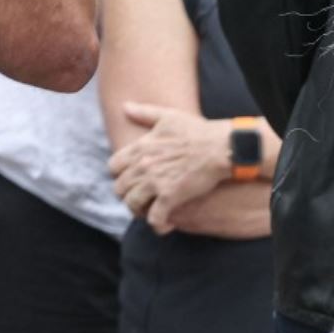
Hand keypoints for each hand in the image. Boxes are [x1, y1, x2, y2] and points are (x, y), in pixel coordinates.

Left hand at [108, 103, 230, 232]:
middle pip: (119, 189)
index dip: (119, 176)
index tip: (131, 180)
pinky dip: (157, 225)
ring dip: (139, 212)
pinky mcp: (170, 197)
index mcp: (140, 147)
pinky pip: (154, 218)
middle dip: (128, 196)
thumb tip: (125, 106)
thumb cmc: (197, 131)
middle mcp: (143, 165)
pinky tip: (165, 225)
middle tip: (140, 199)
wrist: (220, 147)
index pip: (113, 167)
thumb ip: (144, 113)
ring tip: (150, 213)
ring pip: (132, 205)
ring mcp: (155, 182)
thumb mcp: (168, 116)